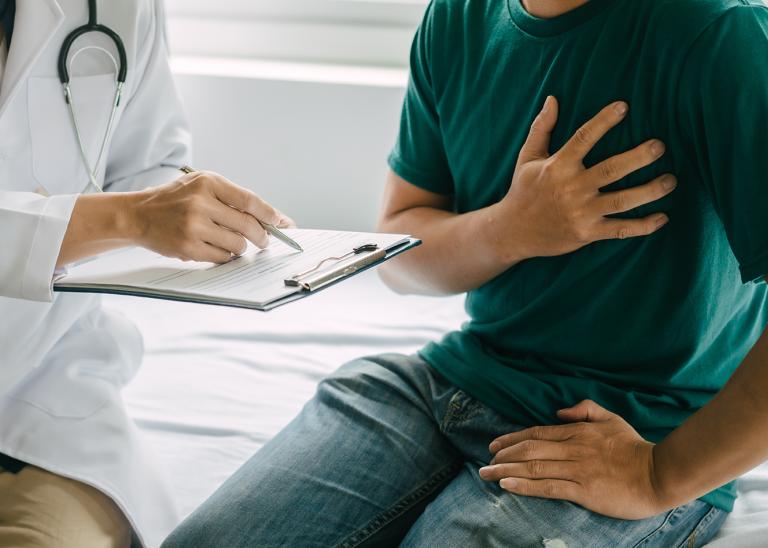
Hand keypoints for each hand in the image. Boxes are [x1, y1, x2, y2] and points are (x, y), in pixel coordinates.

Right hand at [129, 171, 294, 262]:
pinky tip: (215, 247)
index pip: (250, 201)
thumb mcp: (201, 185)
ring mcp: (194, 226)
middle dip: (262, 237)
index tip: (284, 223)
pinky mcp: (188, 247)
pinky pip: (223, 257)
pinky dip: (225, 255)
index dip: (271, 215)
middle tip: (264, 240)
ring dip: (241, 247)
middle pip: (248, 225)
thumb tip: (269, 217)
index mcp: (208, 182)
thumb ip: (231, 198)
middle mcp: (201, 203)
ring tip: (231, 241)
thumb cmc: (174, 199)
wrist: (137, 214)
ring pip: (238, 244)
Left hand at [479, 400, 665, 519]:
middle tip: (484, 461)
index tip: (495, 445)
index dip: (512, 438)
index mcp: (577, 431)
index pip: (537, 433)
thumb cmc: (635, 447)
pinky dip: (524, 486)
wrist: (659, 474)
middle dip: (503, 456)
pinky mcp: (583, 491)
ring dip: (506, 471)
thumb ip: (585, 409)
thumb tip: (558, 410)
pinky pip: (548, 487)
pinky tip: (507, 486)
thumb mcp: (611, 418)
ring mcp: (577, 469)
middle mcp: (572, 448)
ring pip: (533, 468)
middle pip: (529, 450)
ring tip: (486, 474)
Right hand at [493, 97, 676, 262]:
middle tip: (660, 146)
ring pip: (623, 200)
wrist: (512, 232)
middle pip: (613, 169)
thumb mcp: (527, 158)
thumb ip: (542, 128)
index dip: (604, 121)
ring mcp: (582, 212)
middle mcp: (572, 188)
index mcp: (558, 166)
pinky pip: (620, 229)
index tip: (624, 107)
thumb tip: (553, 99)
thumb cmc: (522, 191)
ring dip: (650, 190)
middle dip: (639, 157)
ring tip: (671, 180)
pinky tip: (663, 217)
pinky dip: (643, 226)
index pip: (584, 138)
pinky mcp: (587, 233)